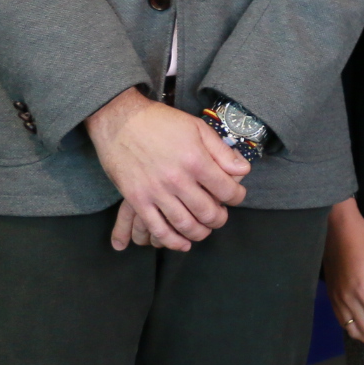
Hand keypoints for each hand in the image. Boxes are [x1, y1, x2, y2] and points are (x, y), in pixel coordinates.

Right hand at [86, 87, 249, 250]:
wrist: (120, 121)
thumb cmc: (161, 122)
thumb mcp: (198, 128)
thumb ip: (222, 152)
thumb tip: (242, 171)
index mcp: (196, 160)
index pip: (226, 190)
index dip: (237, 197)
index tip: (236, 196)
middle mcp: (178, 179)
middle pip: (208, 212)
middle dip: (220, 218)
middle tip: (221, 216)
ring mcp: (156, 192)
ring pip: (185, 225)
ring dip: (200, 233)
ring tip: (205, 229)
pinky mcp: (137, 200)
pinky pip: (157, 228)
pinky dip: (172, 241)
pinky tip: (182, 243)